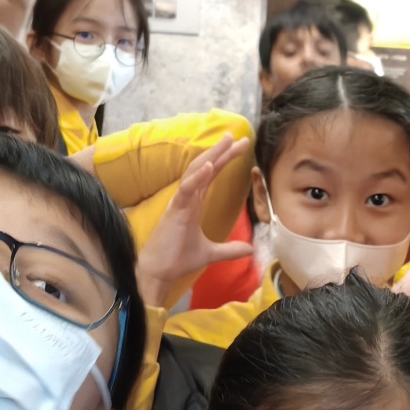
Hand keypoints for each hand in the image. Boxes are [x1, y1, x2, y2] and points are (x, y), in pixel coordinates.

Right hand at [132, 136, 254, 307]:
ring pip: (196, 172)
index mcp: (194, 202)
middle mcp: (187, 198)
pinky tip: (210, 166)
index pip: (211, 174)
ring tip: (227, 141)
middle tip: (240, 137)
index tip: (241, 147)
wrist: (160, 272)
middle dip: (222, 151)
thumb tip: (249, 249)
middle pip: (205, 167)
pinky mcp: (175, 211)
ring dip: (212, 156)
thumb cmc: (178, 258)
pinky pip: (187, 189)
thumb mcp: (211, 253)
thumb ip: (230, 249)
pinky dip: (198, 177)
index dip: (225, 159)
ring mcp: (180, 202)